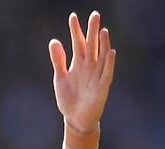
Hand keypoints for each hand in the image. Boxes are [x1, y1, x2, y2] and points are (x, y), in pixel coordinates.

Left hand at [49, 11, 115, 132]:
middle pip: (91, 45)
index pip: (78, 43)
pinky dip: (109, 63)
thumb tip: (53, 41)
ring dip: (103, 44)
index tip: (73, 16)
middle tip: (94, 14)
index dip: (76, 30)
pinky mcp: (102, 88)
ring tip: (102, 30)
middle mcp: (89, 67)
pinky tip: (110, 52)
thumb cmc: (69, 97)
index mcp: (78, 64)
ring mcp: (96, 76)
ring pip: (101, 56)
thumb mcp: (60, 77)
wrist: (75, 118)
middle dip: (92, 31)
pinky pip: (106, 73)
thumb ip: (58, 60)